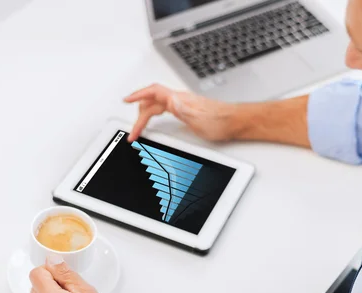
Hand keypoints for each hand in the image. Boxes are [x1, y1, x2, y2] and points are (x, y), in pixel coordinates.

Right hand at [124, 84, 238, 141]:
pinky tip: (156, 120)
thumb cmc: (220, 122)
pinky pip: (165, 109)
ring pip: (158, 105)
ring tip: (139, 126)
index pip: (152, 92)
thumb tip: (167, 99)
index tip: (125, 101)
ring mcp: (183, 104)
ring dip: (145, 114)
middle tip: (134, 131)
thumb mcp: (198, 119)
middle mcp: (180, 99)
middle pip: (152, 101)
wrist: (235, 122)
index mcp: (179, 100)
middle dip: (139, 114)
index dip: (137, 95)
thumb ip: (181, 109)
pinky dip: (155, 114)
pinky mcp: (187, 110)